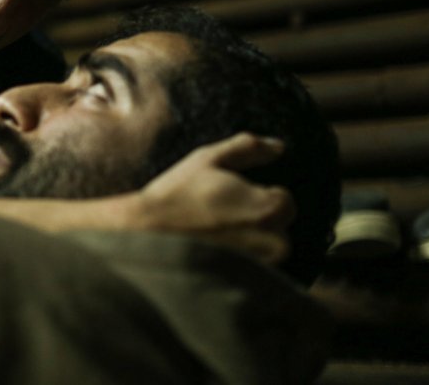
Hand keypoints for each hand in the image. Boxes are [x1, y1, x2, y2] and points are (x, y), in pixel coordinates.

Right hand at [132, 132, 295, 264]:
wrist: (145, 236)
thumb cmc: (178, 194)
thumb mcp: (209, 159)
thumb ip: (248, 148)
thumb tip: (279, 146)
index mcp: (269, 209)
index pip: (283, 200)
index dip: (256, 193)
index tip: (228, 195)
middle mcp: (273, 243)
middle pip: (277, 226)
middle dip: (254, 218)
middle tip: (218, 214)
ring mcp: (260, 267)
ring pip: (266, 248)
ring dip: (248, 239)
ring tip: (214, 232)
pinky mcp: (244, 283)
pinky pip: (254, 268)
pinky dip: (241, 259)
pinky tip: (215, 249)